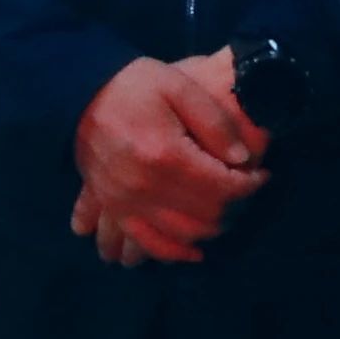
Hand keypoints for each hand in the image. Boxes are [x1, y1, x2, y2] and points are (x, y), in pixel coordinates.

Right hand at [70, 52, 268, 267]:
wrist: (80, 93)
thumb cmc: (134, 86)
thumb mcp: (179, 87)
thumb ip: (214, 122)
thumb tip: (242, 159)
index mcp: (165, 155)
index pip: (223, 186)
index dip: (250, 184)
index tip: (260, 174)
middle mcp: (144, 186)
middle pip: (205, 214)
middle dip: (233, 206)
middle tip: (241, 190)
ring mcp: (125, 201)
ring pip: (181, 234)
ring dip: (209, 230)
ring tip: (222, 213)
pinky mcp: (113, 206)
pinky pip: (146, 241)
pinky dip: (171, 252)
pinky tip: (191, 252)